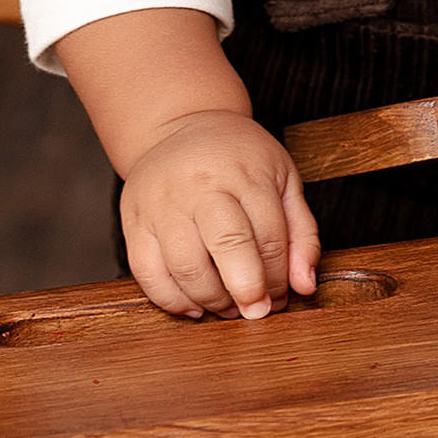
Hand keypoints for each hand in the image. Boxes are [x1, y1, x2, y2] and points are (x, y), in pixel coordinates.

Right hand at [119, 114, 319, 318]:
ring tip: (227, 306)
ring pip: (185, 267)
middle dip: (247, 290)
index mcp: (245, 174)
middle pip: (227, 247)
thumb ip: (301, 234)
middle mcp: (200, 185)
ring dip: (211, 300)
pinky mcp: (133, 219)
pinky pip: (146, 272)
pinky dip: (171, 300)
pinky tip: (194, 305)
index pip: (269, 238)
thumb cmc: (239, 159)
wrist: (181, 126)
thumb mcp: (283, 181)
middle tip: (256, 311)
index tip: (281, 297)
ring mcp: (161, 203)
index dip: (279, 278)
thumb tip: (304, 286)